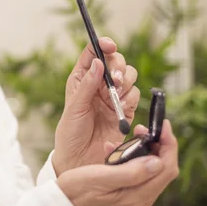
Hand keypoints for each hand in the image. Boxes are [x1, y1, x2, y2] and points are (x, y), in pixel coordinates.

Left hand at [53, 37, 139, 174]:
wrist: (80, 160)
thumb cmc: (71, 133)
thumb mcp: (74, 108)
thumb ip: (87, 85)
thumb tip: (98, 62)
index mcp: (81, 78)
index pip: (94, 53)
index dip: (103, 45)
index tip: (110, 45)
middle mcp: (98, 84)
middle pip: (116, 61)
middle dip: (118, 66)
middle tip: (115, 80)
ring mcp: (113, 96)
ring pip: (129, 76)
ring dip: (126, 81)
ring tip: (117, 95)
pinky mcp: (125, 109)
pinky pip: (135, 94)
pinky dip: (131, 97)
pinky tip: (122, 108)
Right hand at [56, 120, 179, 205]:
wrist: (63, 205)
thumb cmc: (77, 190)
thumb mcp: (101, 177)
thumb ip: (131, 171)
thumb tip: (157, 161)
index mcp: (137, 196)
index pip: (166, 167)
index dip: (168, 144)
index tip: (162, 125)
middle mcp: (141, 200)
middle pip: (163, 168)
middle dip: (160, 144)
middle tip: (144, 127)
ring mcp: (135, 198)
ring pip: (153, 169)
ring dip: (147, 149)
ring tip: (133, 135)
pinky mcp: (128, 194)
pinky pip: (140, 173)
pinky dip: (134, 157)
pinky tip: (118, 149)